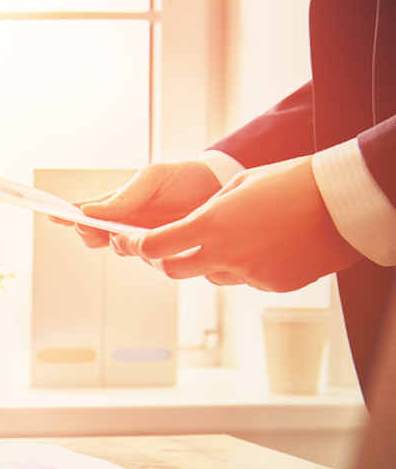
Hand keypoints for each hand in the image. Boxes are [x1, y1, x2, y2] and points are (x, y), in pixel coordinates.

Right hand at [49, 160, 221, 247]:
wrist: (220, 188)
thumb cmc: (183, 178)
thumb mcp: (152, 178)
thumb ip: (123, 196)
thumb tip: (90, 212)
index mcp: (117, 204)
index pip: (85, 212)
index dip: (66, 215)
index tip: (53, 216)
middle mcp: (124, 224)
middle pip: (94, 236)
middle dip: (90, 233)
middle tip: (94, 228)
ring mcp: (142, 240)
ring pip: (119, 250)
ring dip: (120, 244)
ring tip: (124, 234)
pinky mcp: (163, 252)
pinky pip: (148, 260)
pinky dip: (147, 254)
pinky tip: (151, 245)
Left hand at [108, 155, 362, 291]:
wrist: (341, 203)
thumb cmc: (291, 184)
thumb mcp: (237, 187)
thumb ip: (207, 212)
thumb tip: (191, 226)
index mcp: (210, 225)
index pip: (155, 246)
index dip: (135, 246)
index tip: (127, 242)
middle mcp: (224, 255)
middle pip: (173, 269)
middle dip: (162, 259)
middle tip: (160, 248)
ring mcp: (249, 273)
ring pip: (210, 274)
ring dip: (206, 261)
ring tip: (228, 236)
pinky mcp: (272, 284)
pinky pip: (244, 278)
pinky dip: (242, 265)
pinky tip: (261, 245)